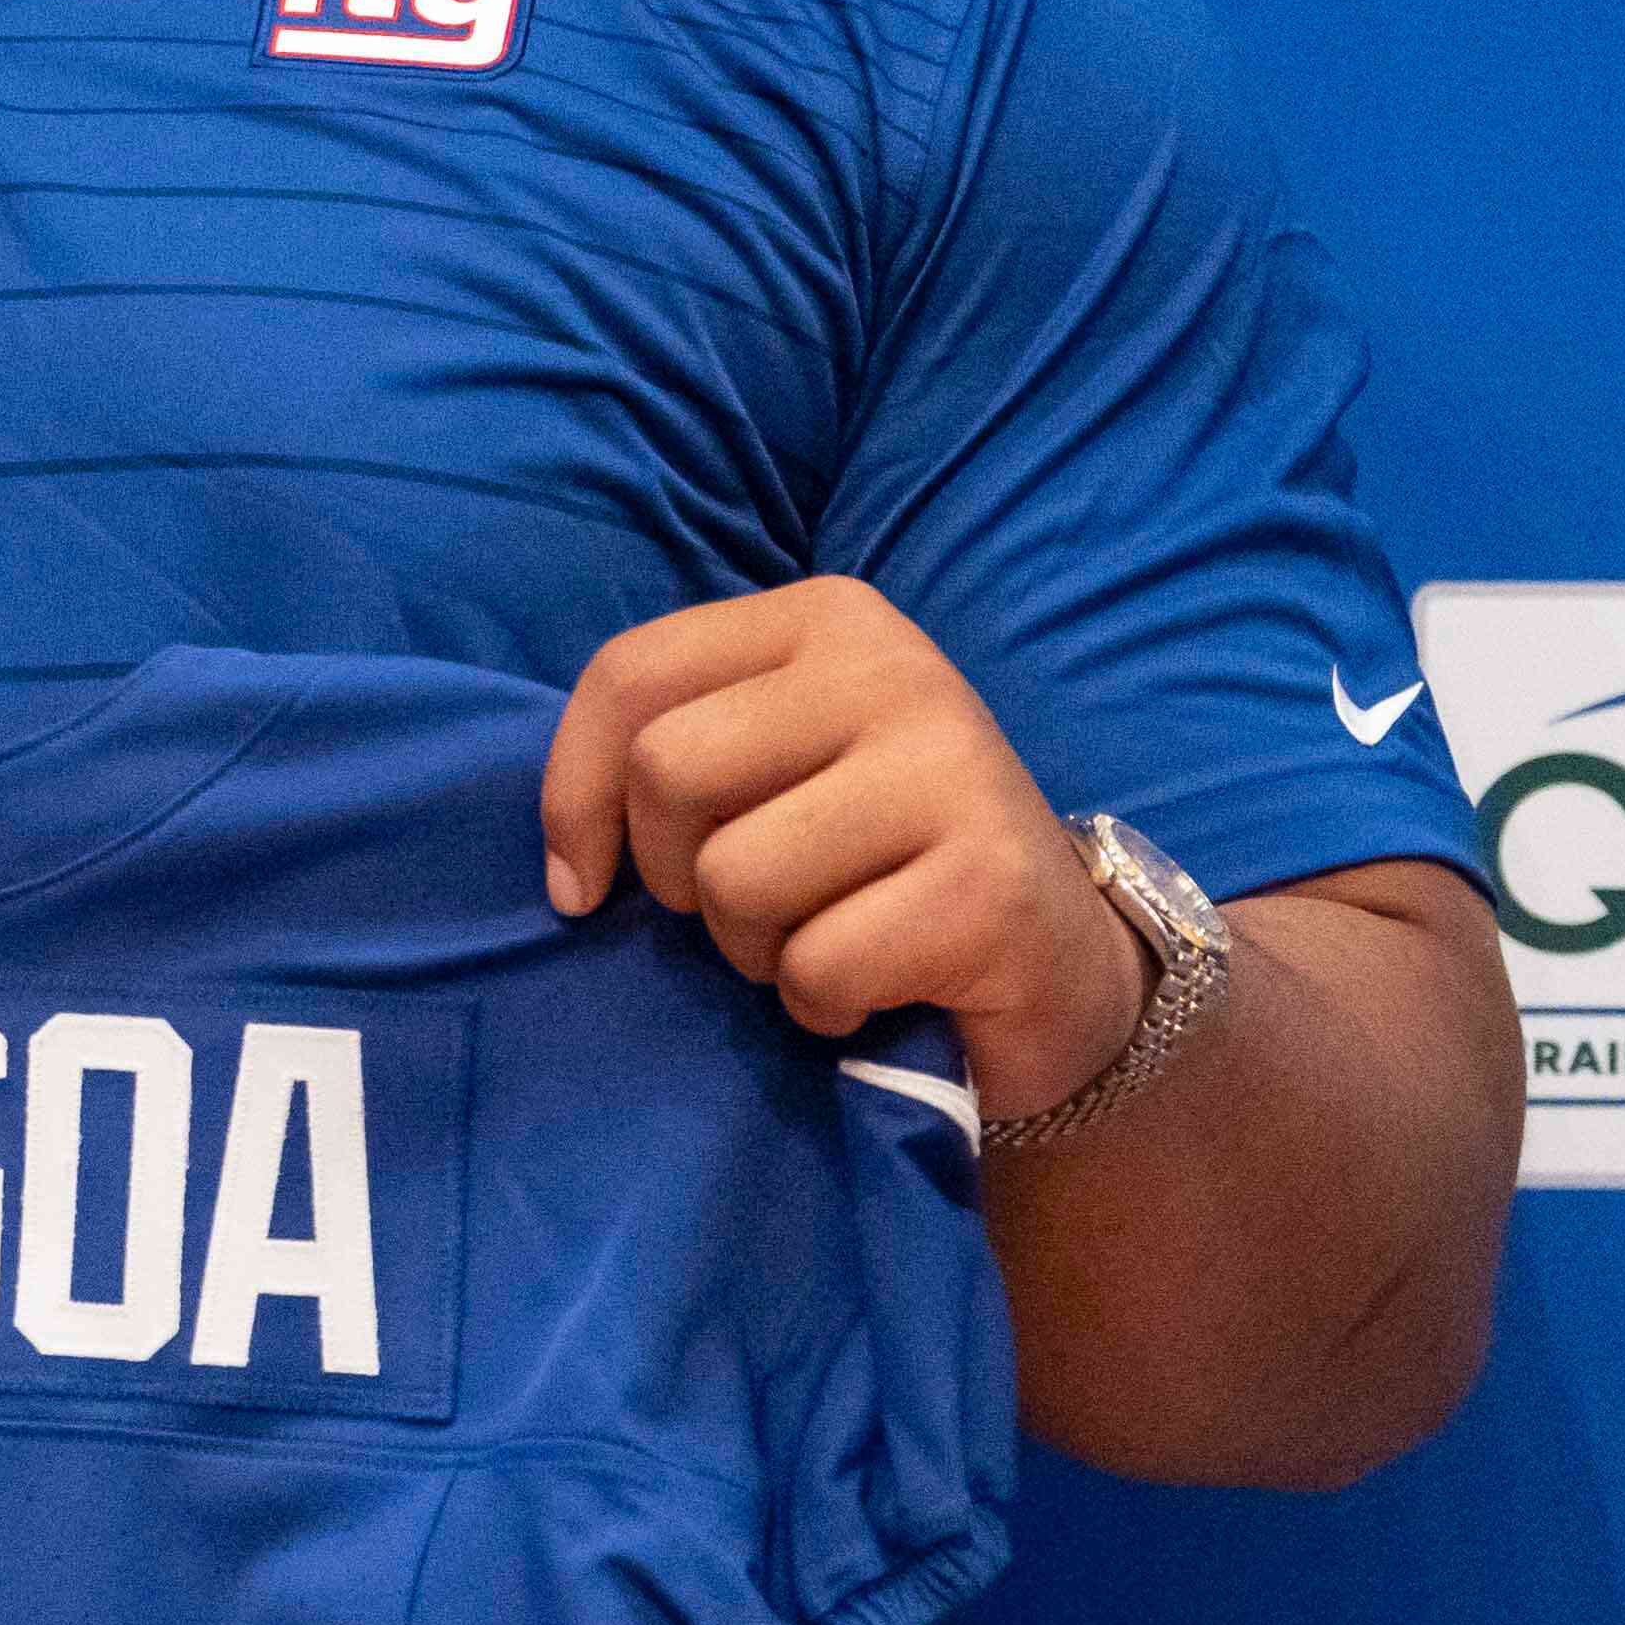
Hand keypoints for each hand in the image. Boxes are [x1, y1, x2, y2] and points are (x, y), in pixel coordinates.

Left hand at [534, 574, 1147, 1121]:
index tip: (584, 885)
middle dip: (677, 878)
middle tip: (749, 911)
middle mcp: (897, 668)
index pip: (630, 676)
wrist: (1056, 959)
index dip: (573, 795)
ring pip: (735, 879)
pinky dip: (822, 1006)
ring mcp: (954, 769)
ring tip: (824, 941)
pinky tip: (879, 989)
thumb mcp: (771, 771)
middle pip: (669, 773)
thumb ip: (666, 759)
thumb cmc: (877, 863)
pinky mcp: (988, 885)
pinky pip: (815, 966)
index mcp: (830, 618)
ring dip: (754, 951)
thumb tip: (569, 874)